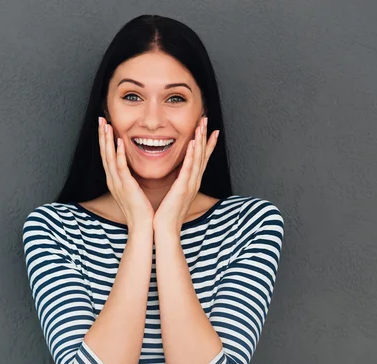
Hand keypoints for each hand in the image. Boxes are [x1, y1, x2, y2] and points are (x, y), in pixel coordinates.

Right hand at [98, 117, 154, 229]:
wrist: (143, 226)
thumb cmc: (141, 209)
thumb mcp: (134, 190)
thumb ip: (131, 178)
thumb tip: (133, 169)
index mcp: (115, 180)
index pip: (108, 156)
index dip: (105, 140)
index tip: (105, 125)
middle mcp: (113, 180)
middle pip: (104, 153)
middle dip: (102, 135)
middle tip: (101, 118)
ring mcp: (117, 183)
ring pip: (109, 157)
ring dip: (107, 140)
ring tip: (106, 125)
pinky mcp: (125, 187)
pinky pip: (120, 168)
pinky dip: (118, 154)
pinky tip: (118, 142)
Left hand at [153, 117, 218, 232]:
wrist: (164, 229)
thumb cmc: (167, 214)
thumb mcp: (174, 194)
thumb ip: (178, 183)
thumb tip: (178, 176)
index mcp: (191, 182)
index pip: (201, 159)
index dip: (207, 144)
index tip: (211, 130)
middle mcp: (194, 181)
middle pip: (203, 155)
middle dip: (205, 136)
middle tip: (206, 119)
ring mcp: (190, 184)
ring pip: (198, 158)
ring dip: (201, 140)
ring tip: (202, 125)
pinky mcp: (183, 188)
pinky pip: (189, 168)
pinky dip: (193, 155)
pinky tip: (194, 143)